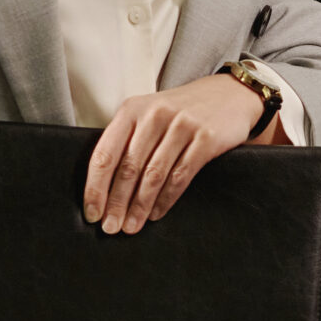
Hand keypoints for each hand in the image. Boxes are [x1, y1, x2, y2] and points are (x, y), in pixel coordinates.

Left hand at [82, 74, 268, 233]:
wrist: (229, 93)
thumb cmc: (181, 111)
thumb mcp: (148, 114)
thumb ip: (127, 140)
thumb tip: (103, 188)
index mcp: (132, 109)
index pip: (105, 154)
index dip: (96, 187)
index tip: (92, 212)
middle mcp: (155, 114)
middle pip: (128, 168)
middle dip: (117, 203)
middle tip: (111, 227)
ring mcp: (182, 125)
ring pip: (153, 175)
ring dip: (140, 206)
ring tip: (132, 226)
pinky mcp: (206, 138)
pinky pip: (180, 176)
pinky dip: (166, 199)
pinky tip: (156, 213)